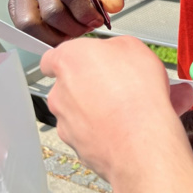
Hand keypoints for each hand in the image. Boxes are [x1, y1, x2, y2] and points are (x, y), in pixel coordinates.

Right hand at [8, 0, 127, 45]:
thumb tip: (114, 5)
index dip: (85, 12)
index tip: (97, 21)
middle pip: (51, 11)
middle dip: (72, 28)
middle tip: (85, 29)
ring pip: (31, 23)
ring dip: (54, 36)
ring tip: (71, 33)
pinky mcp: (16, 1)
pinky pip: (21, 26)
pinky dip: (39, 36)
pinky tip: (57, 33)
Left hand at [41, 36, 192, 182]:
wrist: (141, 141)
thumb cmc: (138, 93)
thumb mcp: (133, 47)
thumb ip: (111, 47)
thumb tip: (111, 52)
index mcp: (69, 60)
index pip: (52, 58)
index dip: (70, 59)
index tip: (83, 61)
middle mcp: (60, 91)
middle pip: (66, 84)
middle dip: (87, 83)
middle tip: (114, 83)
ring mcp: (65, 121)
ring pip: (75, 110)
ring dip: (92, 108)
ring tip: (122, 107)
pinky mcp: (75, 146)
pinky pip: (84, 132)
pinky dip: (98, 130)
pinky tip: (121, 126)